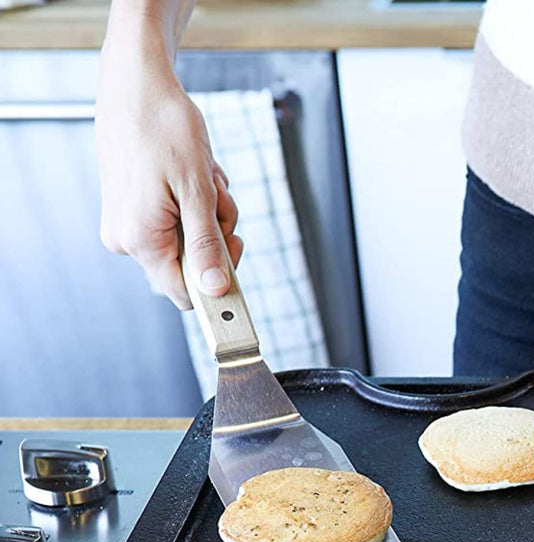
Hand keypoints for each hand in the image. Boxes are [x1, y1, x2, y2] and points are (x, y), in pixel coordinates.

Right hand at [96, 36, 242, 308]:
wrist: (137, 86)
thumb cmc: (165, 129)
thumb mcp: (196, 191)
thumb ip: (206, 246)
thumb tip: (216, 291)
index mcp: (139, 240)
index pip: (186, 293)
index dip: (218, 283)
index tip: (238, 257)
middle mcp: (126, 238)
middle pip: (193, 264)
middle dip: (216, 233)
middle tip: (218, 198)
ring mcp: (127, 223)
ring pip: (190, 240)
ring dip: (210, 213)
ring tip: (204, 177)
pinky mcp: (132, 208)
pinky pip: (178, 221)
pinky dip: (195, 201)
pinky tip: (193, 173)